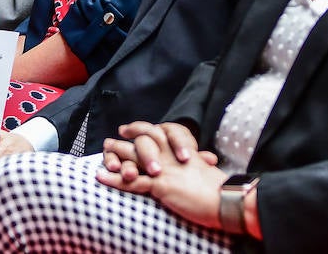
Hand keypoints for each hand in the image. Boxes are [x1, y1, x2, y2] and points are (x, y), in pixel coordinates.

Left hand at [96, 121, 225, 229]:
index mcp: (181, 149)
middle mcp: (170, 154)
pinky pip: (132, 181)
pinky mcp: (160, 185)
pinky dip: (114, 179)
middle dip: (123, 141)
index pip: (157, 131)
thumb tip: (203, 160)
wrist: (226, 199)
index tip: (127, 129)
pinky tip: (102, 177)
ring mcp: (164, 168)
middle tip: (109, 141)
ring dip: (115, 156)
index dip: (140, 129)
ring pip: (134, 157)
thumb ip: (197, 162)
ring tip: (102, 156)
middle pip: (142, 141)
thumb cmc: (218, 188)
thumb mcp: (204, 169)